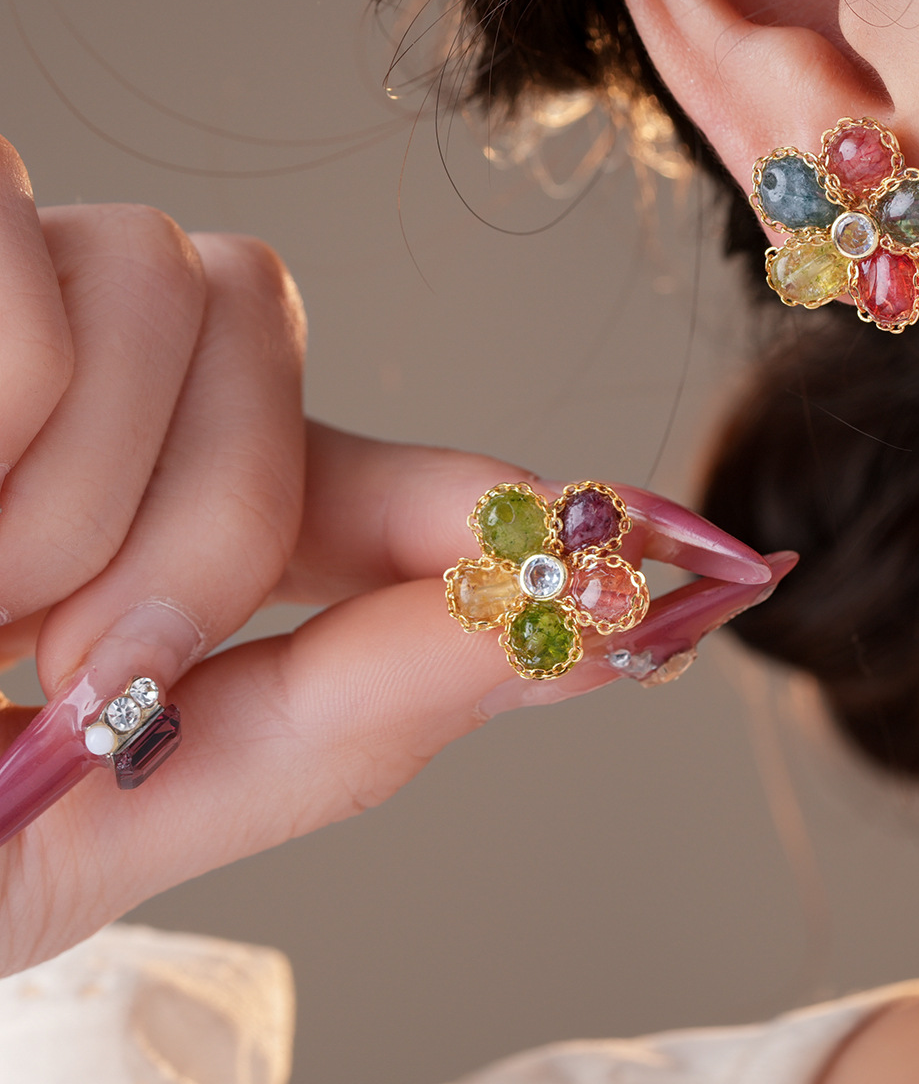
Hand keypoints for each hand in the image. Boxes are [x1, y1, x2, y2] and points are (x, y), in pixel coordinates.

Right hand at [0, 138, 785, 975]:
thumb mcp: (86, 813)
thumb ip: (324, 726)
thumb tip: (558, 618)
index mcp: (125, 510)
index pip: (365, 474)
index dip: (503, 504)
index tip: (676, 559)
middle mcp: (69, 367)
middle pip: (278, 342)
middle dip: (204, 526)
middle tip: (61, 659)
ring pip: (183, 283)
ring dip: (78, 497)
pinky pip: (46, 284)